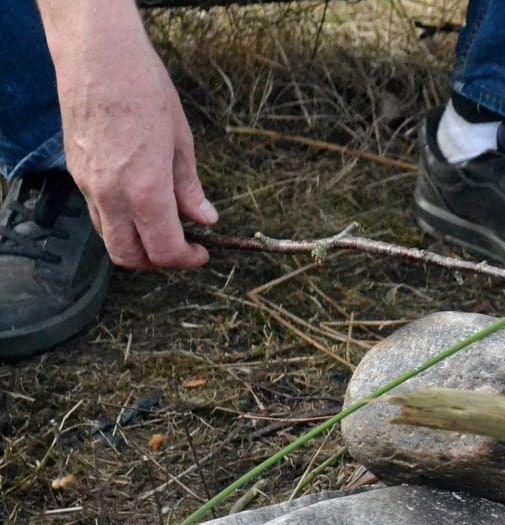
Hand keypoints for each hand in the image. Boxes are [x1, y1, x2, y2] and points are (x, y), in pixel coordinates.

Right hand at [39, 0, 216, 269]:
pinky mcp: (76, 174)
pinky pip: (97, 214)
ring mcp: (88, 186)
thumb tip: (205, 219)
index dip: (187, 260)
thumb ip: (189, 187)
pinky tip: (141, 205)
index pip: (165, 250)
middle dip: (159, 263)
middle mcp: (111, 195)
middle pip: (130, 256)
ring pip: (109, 238)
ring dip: (137, 245)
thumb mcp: (182, 141)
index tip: (203, 253)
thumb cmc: (146, 91)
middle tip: (184, 248)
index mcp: (145, 190)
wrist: (98, 59)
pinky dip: (120, 223)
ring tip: (165, 228)